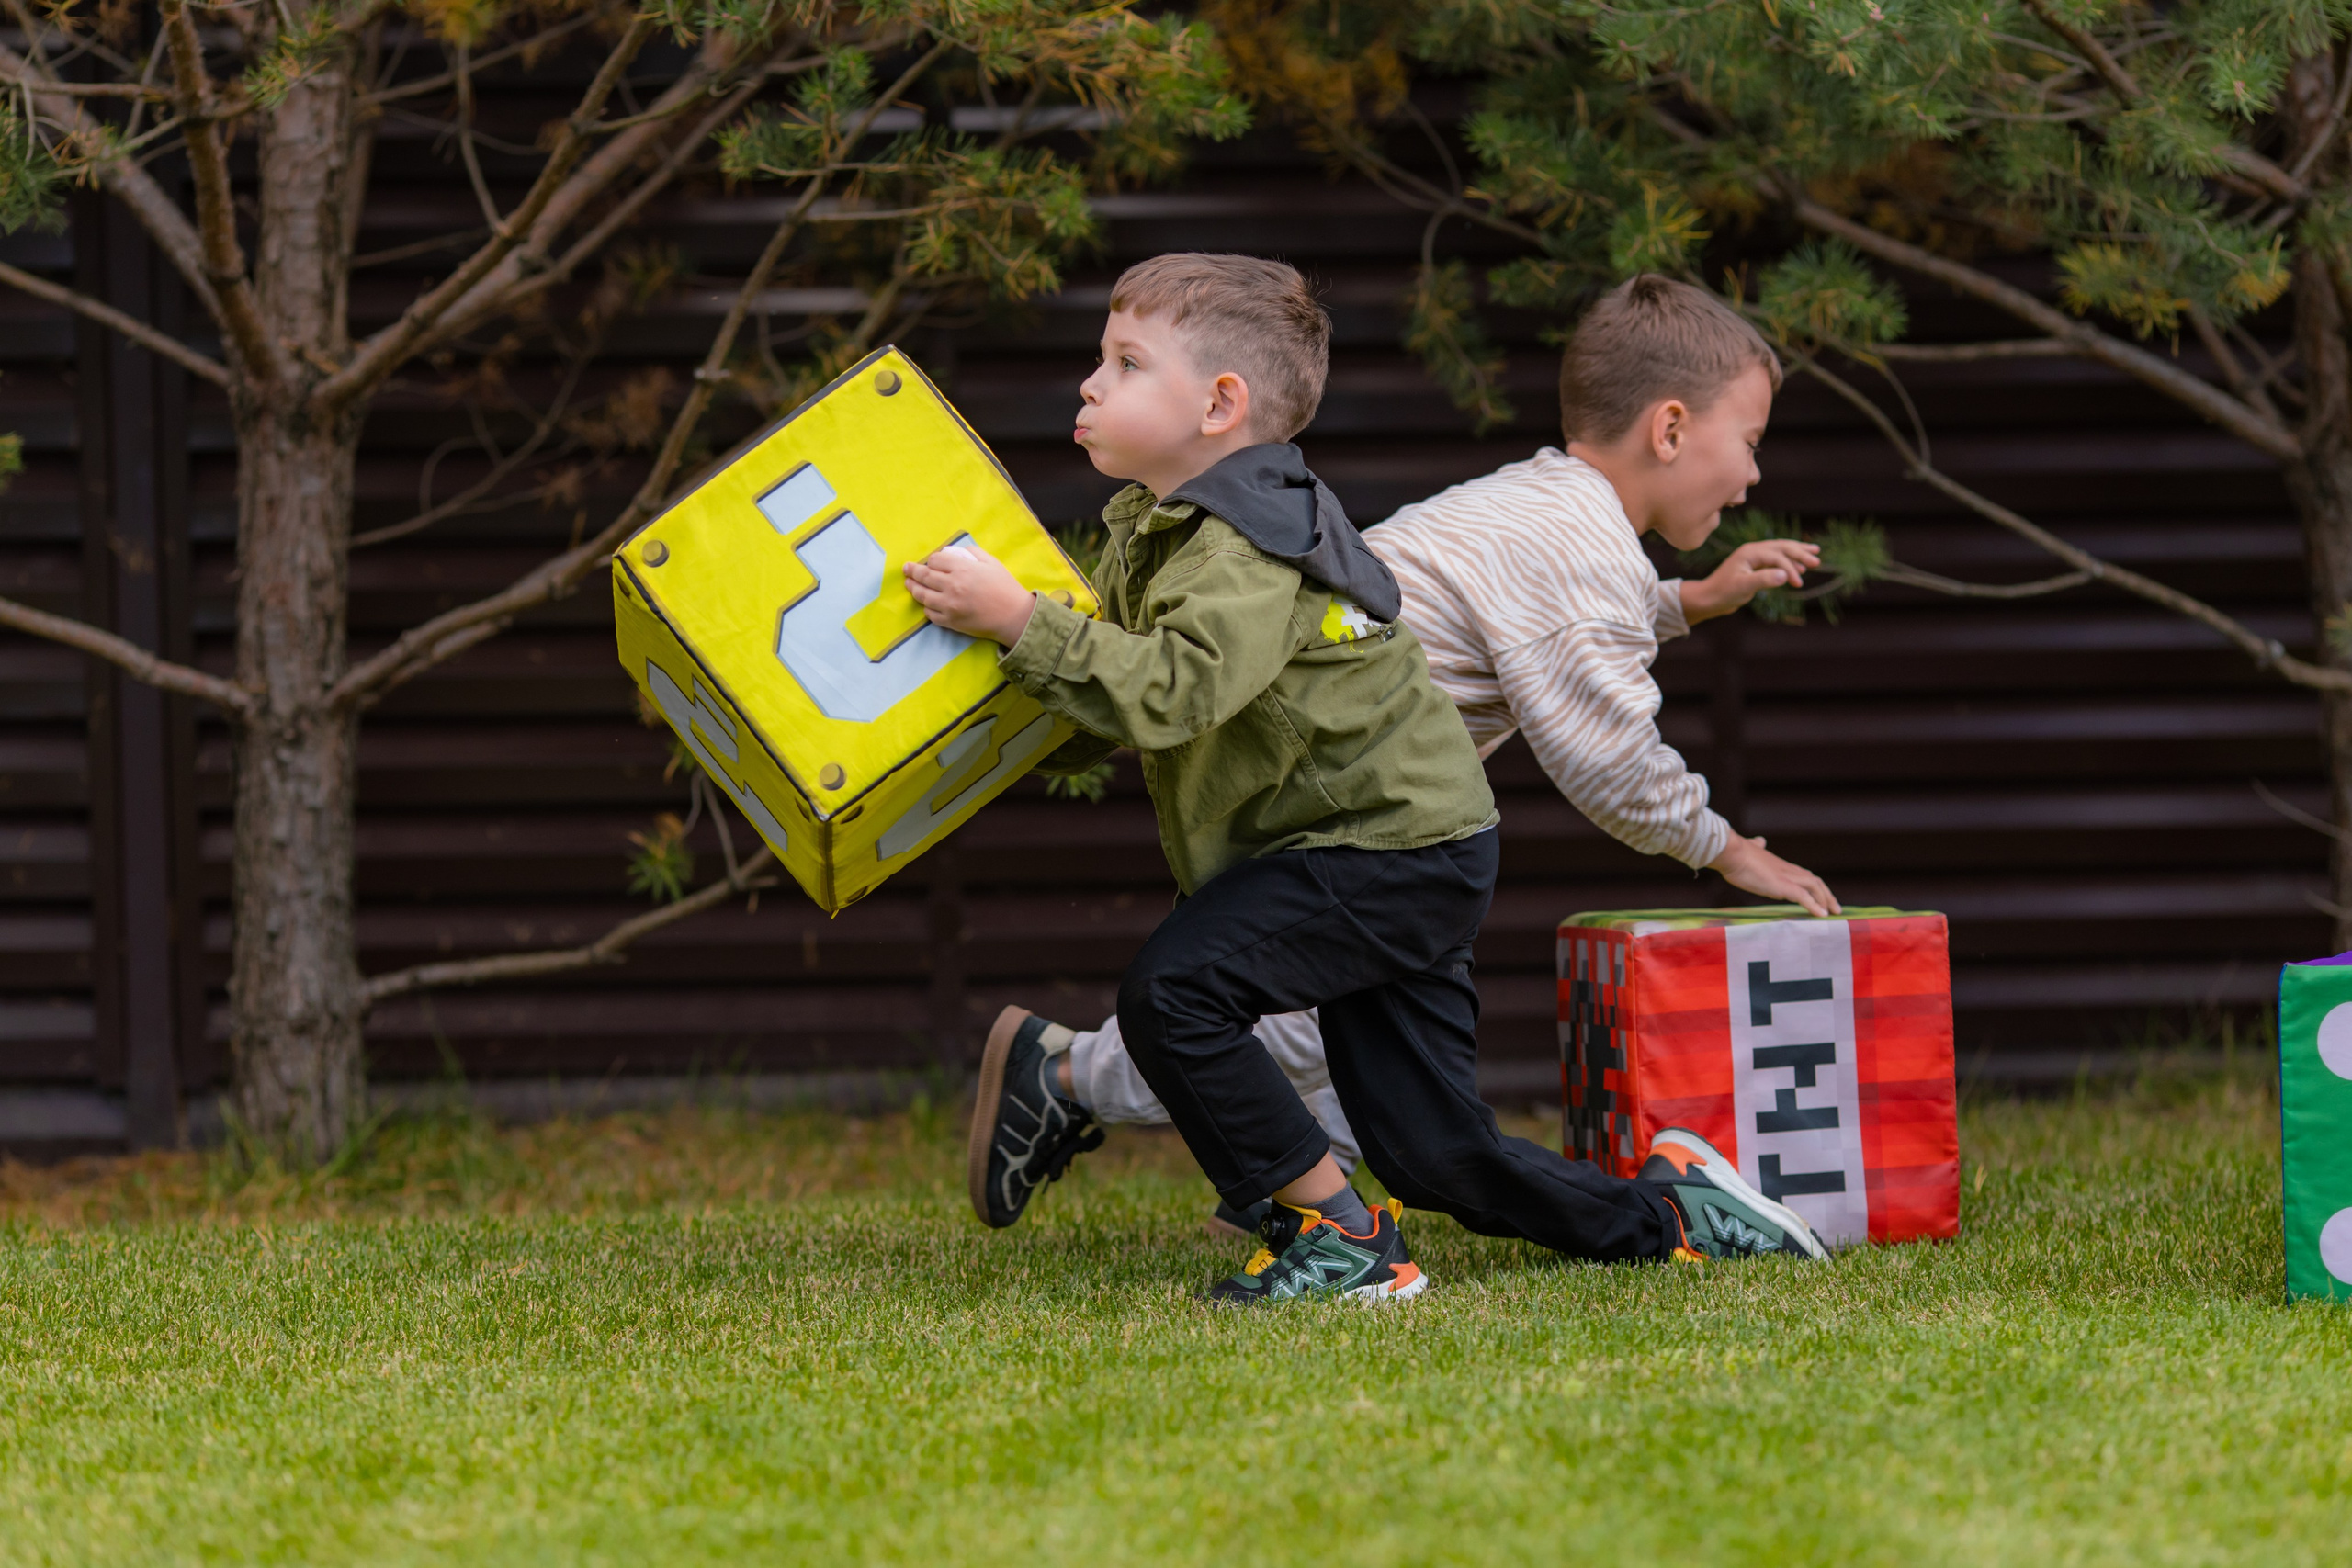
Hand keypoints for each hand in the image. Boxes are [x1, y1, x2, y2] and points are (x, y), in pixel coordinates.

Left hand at [903, 543, 1035, 645]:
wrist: (1014, 617)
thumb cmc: (1005, 587)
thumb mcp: (992, 563)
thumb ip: (973, 553)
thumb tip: (957, 552)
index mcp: (962, 569)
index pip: (935, 560)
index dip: (931, 560)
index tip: (931, 562)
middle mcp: (952, 586)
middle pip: (924, 576)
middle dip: (912, 571)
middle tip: (906, 569)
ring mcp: (949, 605)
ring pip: (922, 595)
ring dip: (913, 589)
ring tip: (909, 585)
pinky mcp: (950, 622)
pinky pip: (930, 614)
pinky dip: (926, 607)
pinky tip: (926, 603)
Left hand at [1681, 538, 1820, 623]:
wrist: (1708, 599)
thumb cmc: (1723, 593)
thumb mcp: (1743, 587)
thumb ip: (1763, 580)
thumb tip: (1785, 575)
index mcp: (1750, 552)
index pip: (1777, 556)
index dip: (1790, 568)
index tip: (1798, 583)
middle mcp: (1752, 551)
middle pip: (1781, 547)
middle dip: (1800, 552)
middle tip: (1817, 560)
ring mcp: (1753, 557)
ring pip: (1780, 551)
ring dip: (1797, 553)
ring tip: (1814, 556)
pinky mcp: (1754, 566)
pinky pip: (1775, 560)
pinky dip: (1788, 562)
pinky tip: (1797, 568)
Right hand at [1708, 833, 1840, 917]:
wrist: (1732, 852)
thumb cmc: (1736, 853)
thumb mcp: (1750, 849)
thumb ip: (1757, 847)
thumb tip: (1759, 840)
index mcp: (1780, 865)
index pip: (1803, 875)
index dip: (1814, 886)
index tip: (1821, 896)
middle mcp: (1788, 870)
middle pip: (1815, 881)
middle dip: (1826, 894)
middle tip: (1835, 908)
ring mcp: (1787, 878)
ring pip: (1815, 887)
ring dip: (1825, 900)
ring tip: (1832, 913)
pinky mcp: (1783, 886)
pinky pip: (1804, 897)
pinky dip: (1814, 906)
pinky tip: (1822, 915)